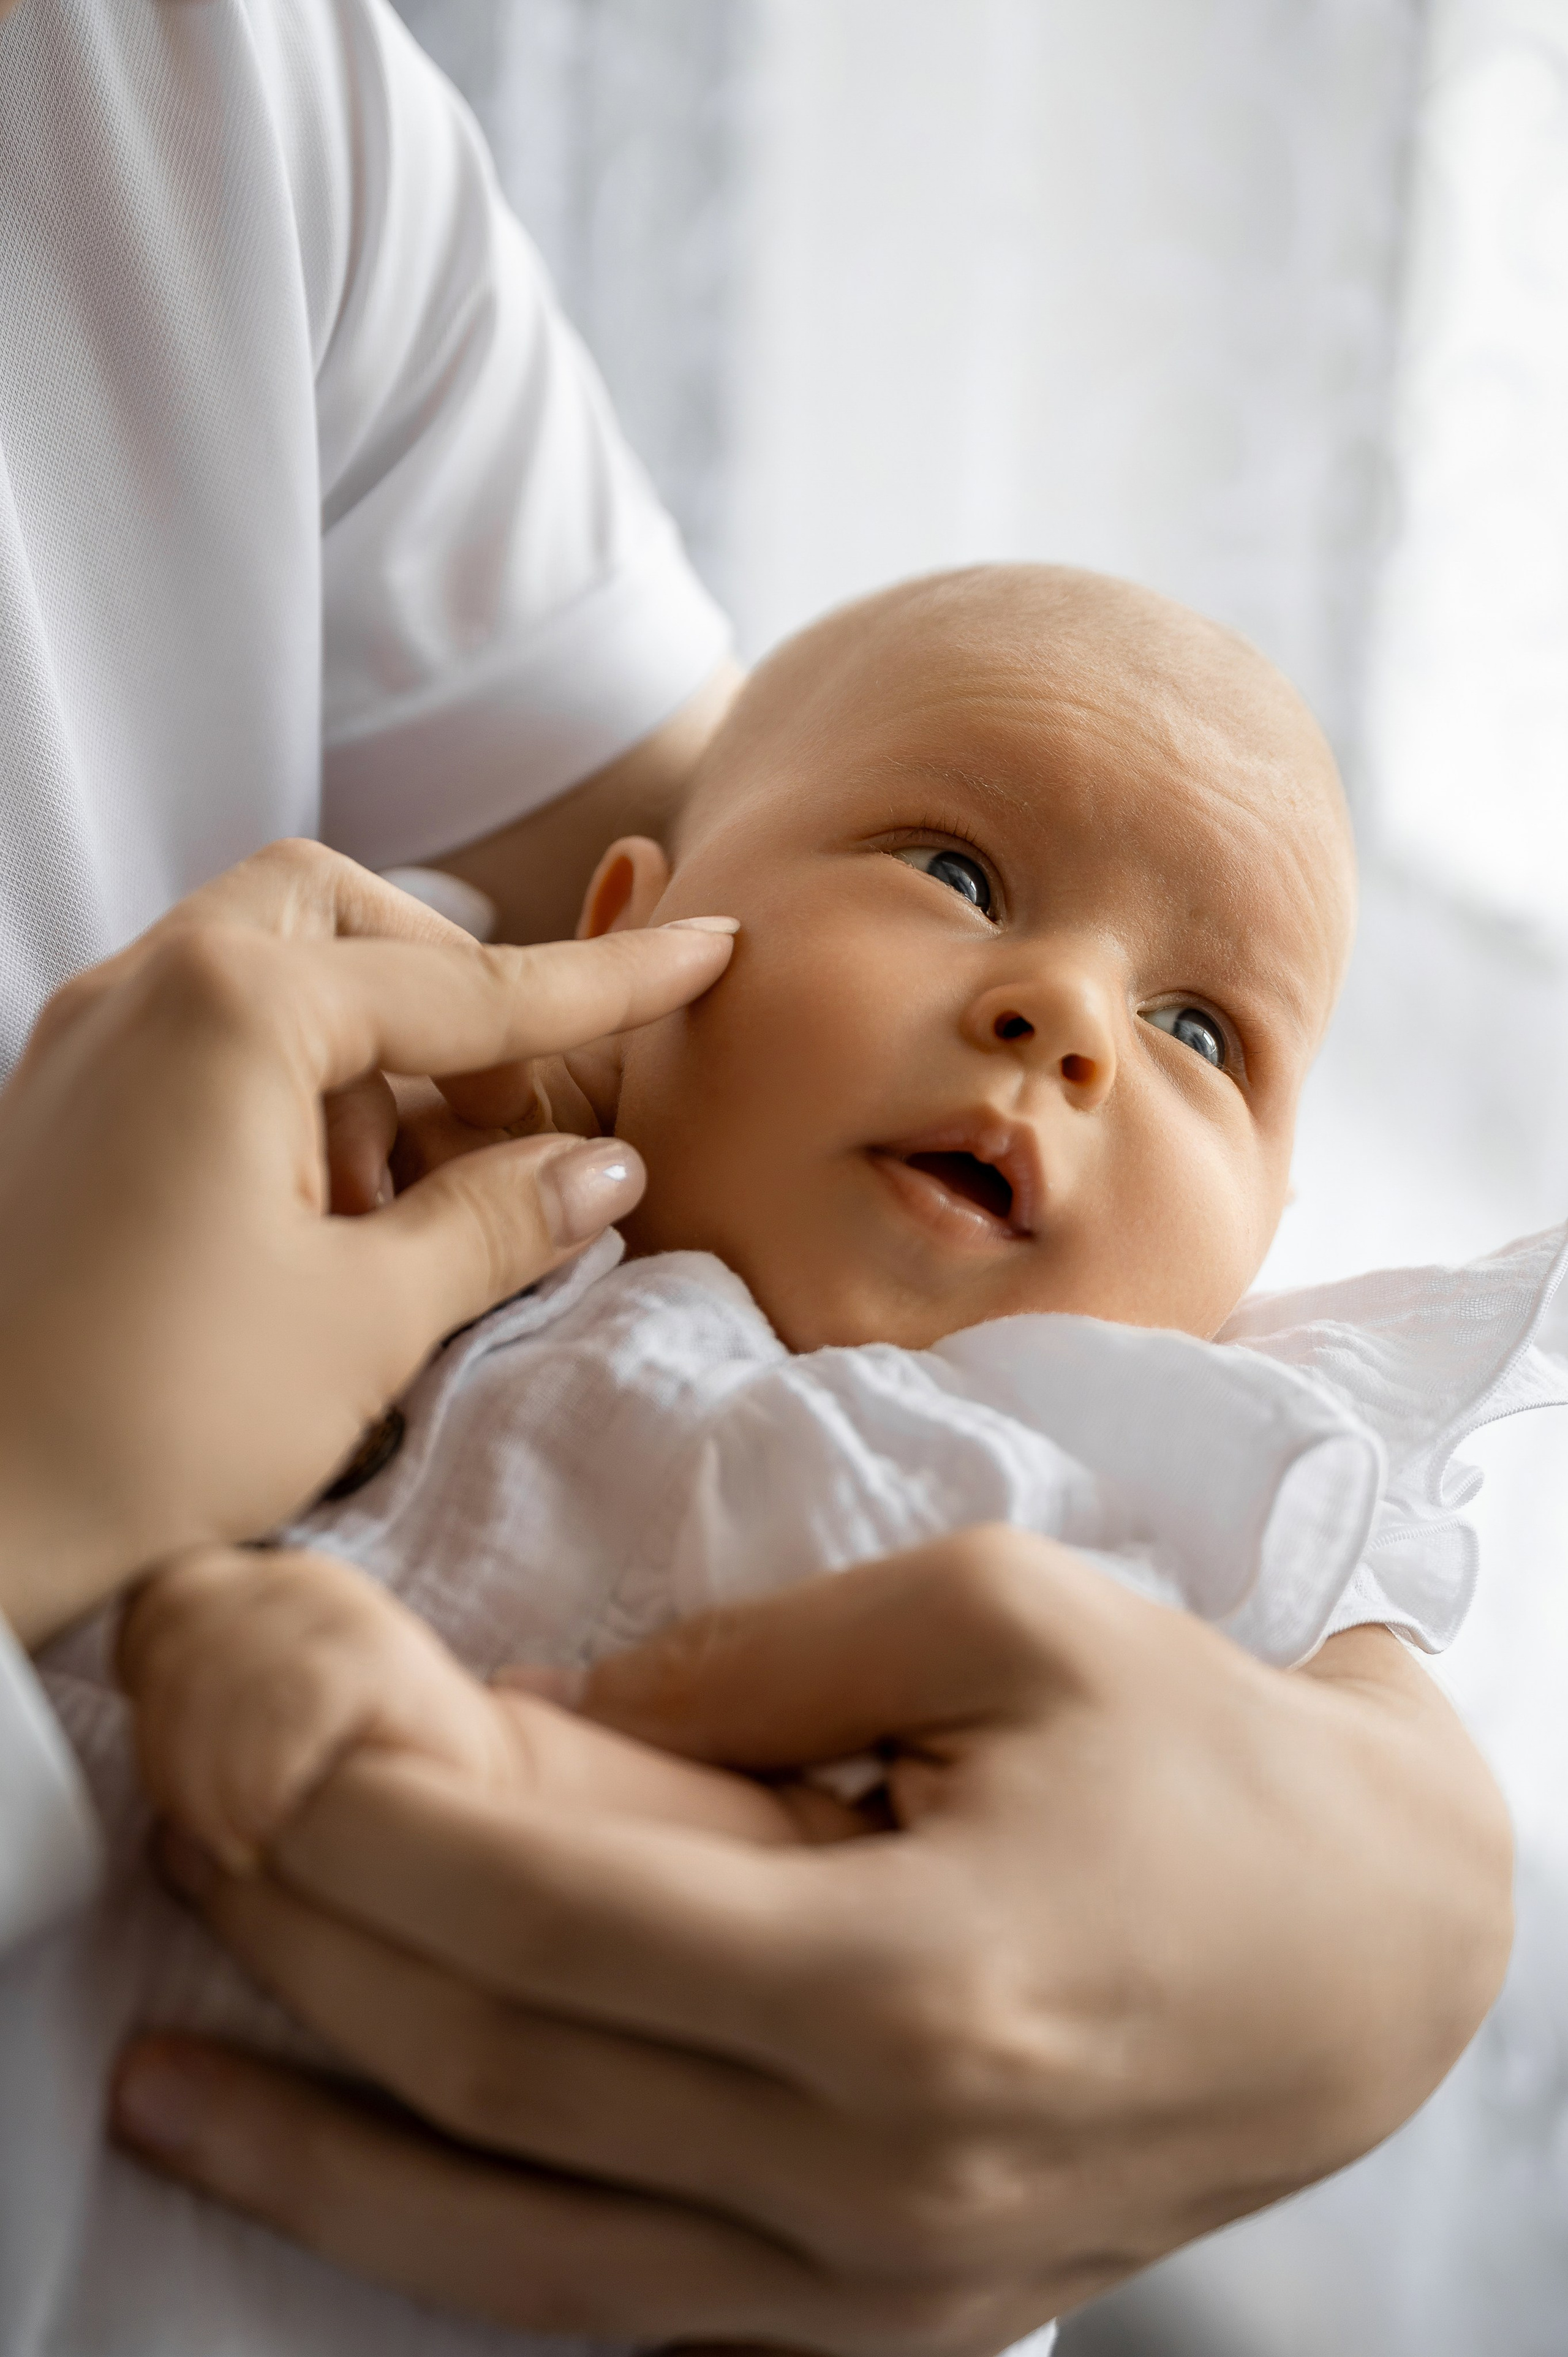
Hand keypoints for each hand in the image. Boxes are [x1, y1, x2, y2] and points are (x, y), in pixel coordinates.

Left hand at [0, 840, 735, 1644]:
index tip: (708, 949)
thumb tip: (600, 1171)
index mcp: (230, 1008)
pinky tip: (322, 1225)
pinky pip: (204, 1045)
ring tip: (404, 1210)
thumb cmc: (142, 1428)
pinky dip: (292, 1098)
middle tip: (512, 1122)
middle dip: (450, 995)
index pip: (467, 982)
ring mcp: (83, 1045)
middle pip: (339, 918)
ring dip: (368, 1061)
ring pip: (268, 974)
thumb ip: (497, 1221)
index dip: (605, 984)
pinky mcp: (57, 1113)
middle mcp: (141, 989)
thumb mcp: (362, 1322)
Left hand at [111, 1529, 1511, 2350]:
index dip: (365, 1831)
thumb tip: (546, 1720)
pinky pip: (622, 2306)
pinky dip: (461, 2246)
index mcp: (908, 1986)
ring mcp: (878, 2287)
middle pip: (504, 2073)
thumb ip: (754, 1664)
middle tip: (192, 1844)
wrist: (1374, 1952)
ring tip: (168, 2081)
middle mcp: (876, 2176)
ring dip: (324, 2155)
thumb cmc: (1199, 1750)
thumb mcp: (997, 1615)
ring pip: (520, 2240)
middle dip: (309, 1952)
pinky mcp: (887, 2324)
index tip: (265, 1733)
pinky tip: (355, 2181)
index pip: (545, 1919)